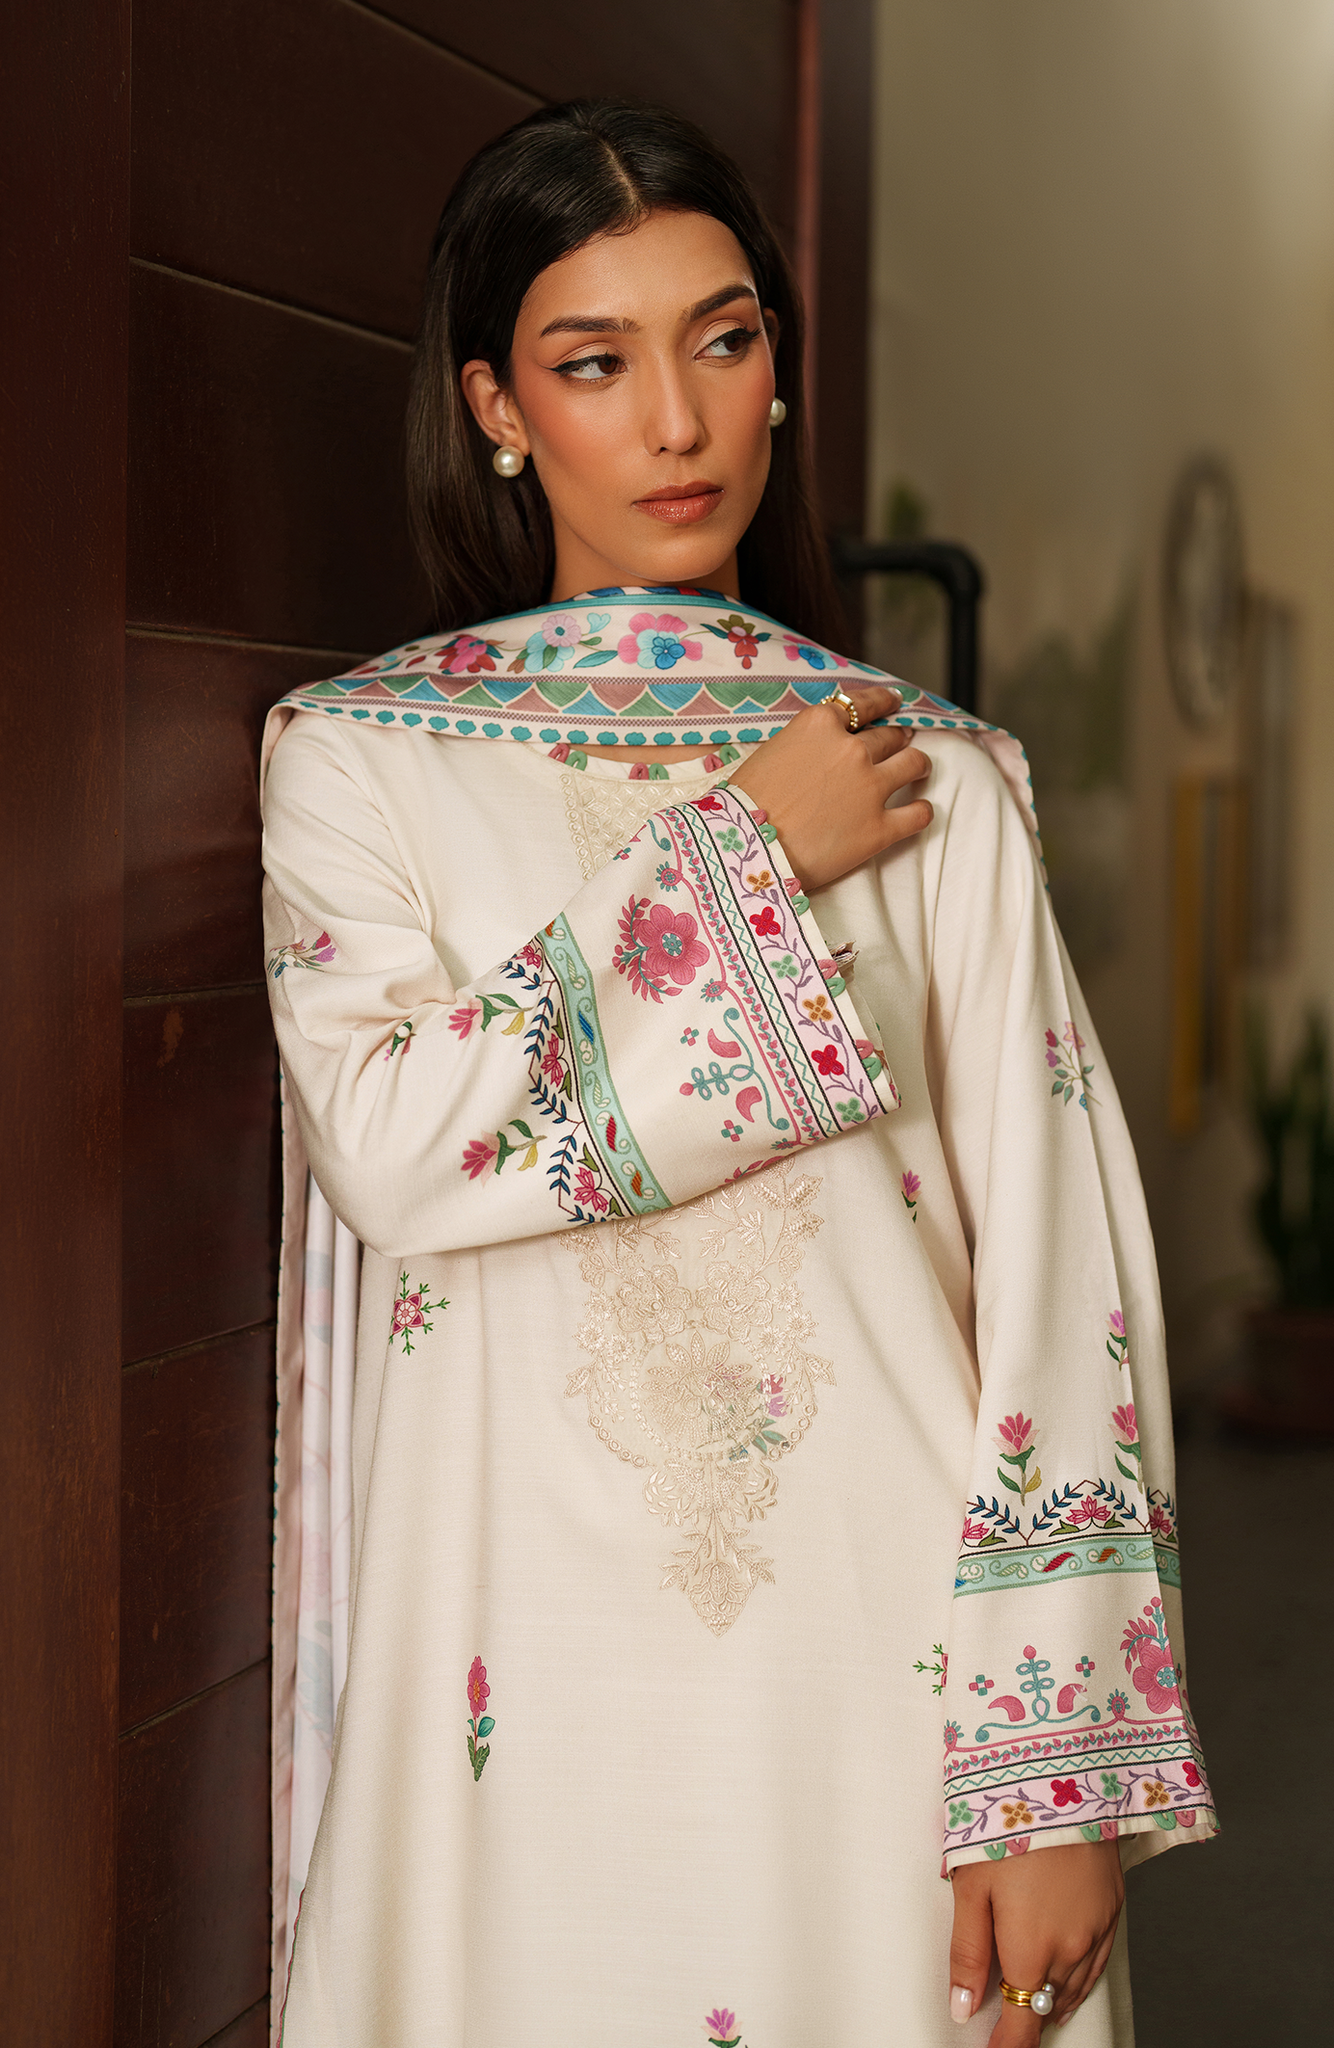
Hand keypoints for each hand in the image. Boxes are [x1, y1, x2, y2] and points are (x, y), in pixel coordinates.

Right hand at [727, 684, 931, 890]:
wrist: (745, 849)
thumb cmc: (745, 803)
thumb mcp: (773, 752)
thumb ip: (807, 743)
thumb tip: (824, 749)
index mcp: (821, 724)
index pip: (864, 703)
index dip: (884, 701)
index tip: (894, 702)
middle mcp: (852, 749)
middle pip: (889, 736)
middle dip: (897, 738)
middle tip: (901, 741)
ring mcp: (870, 788)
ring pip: (914, 764)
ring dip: (919, 764)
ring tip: (919, 769)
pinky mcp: (879, 828)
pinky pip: (919, 814)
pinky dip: (923, 811)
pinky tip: (921, 811)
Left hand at [948, 1841, 1123, 2037]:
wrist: (1063, 1777)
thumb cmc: (1008, 1826)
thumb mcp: (971, 1886)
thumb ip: (968, 1952)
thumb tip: (963, 2008)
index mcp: (1031, 1949)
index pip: (1023, 2023)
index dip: (1008, 2047)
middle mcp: (1071, 1948)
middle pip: (1048, 2006)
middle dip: (1027, 2019)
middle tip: (1005, 2026)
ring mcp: (1098, 1928)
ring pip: (1076, 1986)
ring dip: (1053, 2002)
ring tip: (1035, 2012)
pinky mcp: (1113, 1905)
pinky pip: (1098, 1960)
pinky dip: (1080, 1978)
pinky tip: (1069, 1980)